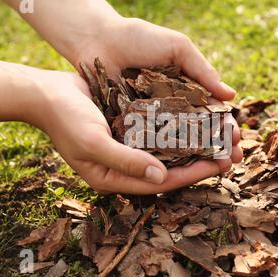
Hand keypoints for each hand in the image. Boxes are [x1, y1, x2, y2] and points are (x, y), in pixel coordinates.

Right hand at [32, 70, 240, 194]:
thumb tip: (161, 175)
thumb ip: (125, 161)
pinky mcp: (129, 130)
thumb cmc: (65, 119)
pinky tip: (199, 121)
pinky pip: (160, 134)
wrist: (47, 92)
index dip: (190, 175)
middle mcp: (125, 167)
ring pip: (168, 152)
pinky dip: (180, 130)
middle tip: (230, 154)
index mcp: (114, 179)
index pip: (160, 183)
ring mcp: (128, 148)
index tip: (218, 165)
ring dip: (194, 146)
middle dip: (199, 163)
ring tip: (222, 138)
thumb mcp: (93, 142)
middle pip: (169, 170)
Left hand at [72, 17, 242, 169]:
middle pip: (199, 133)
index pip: (212, 114)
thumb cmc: (140, 38)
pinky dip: (166, 155)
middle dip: (218, 147)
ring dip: (198, 157)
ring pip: (178, 143)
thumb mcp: (177, 48)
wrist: (100, 39)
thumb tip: (232, 95)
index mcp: (187, 90)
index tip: (239, 140)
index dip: (226, 127)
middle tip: (232, 160)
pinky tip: (181, 167)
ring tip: (215, 168)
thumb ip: (202, 70)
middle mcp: (172, 109)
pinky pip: (150, 143)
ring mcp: (151, 119)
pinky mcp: (131, 126)